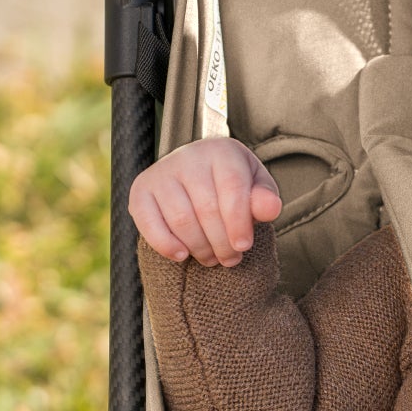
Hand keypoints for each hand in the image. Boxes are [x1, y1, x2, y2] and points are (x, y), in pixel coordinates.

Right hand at [129, 137, 281, 265]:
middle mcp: (188, 156)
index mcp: (222, 151)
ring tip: (212, 258)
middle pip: (206, 208)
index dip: (238, 222)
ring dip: (199, 247)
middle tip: (230, 259)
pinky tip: (182, 255)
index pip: (232, 188)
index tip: (244, 246)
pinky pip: (148, 221)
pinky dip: (165, 244)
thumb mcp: (256, 188)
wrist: (199, 174)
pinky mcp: (141, 190)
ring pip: (181, 219)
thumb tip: (270, 208)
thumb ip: (265, 199)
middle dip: (221, 242)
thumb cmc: (233, 186)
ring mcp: (161, 172)